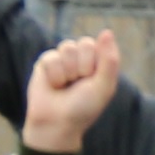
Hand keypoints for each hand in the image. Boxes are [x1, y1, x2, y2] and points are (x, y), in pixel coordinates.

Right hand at [23, 31, 122, 148]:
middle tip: (78, 84)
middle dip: (83, 67)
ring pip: (67, 47)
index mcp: (99, 63)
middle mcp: (82, 58)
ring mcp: (63, 59)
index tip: (93, 80)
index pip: (100, 45)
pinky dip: (54, 75)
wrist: (57, 123)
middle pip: (84, 43)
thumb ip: (109, 60)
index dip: (96, 64)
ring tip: (66, 85)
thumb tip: (107, 31)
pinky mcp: (45, 62)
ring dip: (68, 71)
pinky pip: (51, 57)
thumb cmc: (84, 107)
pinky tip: (54, 85)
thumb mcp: (103, 86)